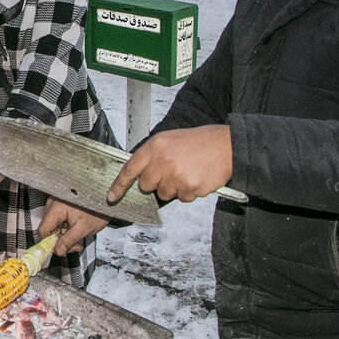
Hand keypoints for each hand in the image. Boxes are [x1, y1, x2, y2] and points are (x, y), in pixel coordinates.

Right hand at [38, 197, 109, 254]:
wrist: (105, 201)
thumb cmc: (97, 210)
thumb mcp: (84, 228)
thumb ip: (69, 240)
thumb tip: (58, 251)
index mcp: (57, 207)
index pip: (43, 229)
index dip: (50, 242)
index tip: (60, 250)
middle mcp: (53, 204)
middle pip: (48, 229)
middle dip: (60, 240)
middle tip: (75, 245)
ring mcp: (56, 205)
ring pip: (53, 228)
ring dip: (64, 236)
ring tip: (78, 236)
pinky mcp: (60, 208)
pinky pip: (58, 223)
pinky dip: (66, 229)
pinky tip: (75, 230)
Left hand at [108, 124, 232, 203]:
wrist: (226, 146)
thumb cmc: (199, 142)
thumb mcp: (170, 139)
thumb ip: (153, 155)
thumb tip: (140, 174)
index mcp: (156, 146)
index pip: (130, 168)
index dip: (119, 185)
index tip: (112, 196)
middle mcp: (163, 161)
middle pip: (146, 185)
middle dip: (156, 182)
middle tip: (171, 171)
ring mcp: (176, 176)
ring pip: (164, 194)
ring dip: (173, 188)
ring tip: (187, 172)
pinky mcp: (189, 188)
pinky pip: (182, 198)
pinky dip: (188, 192)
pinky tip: (196, 177)